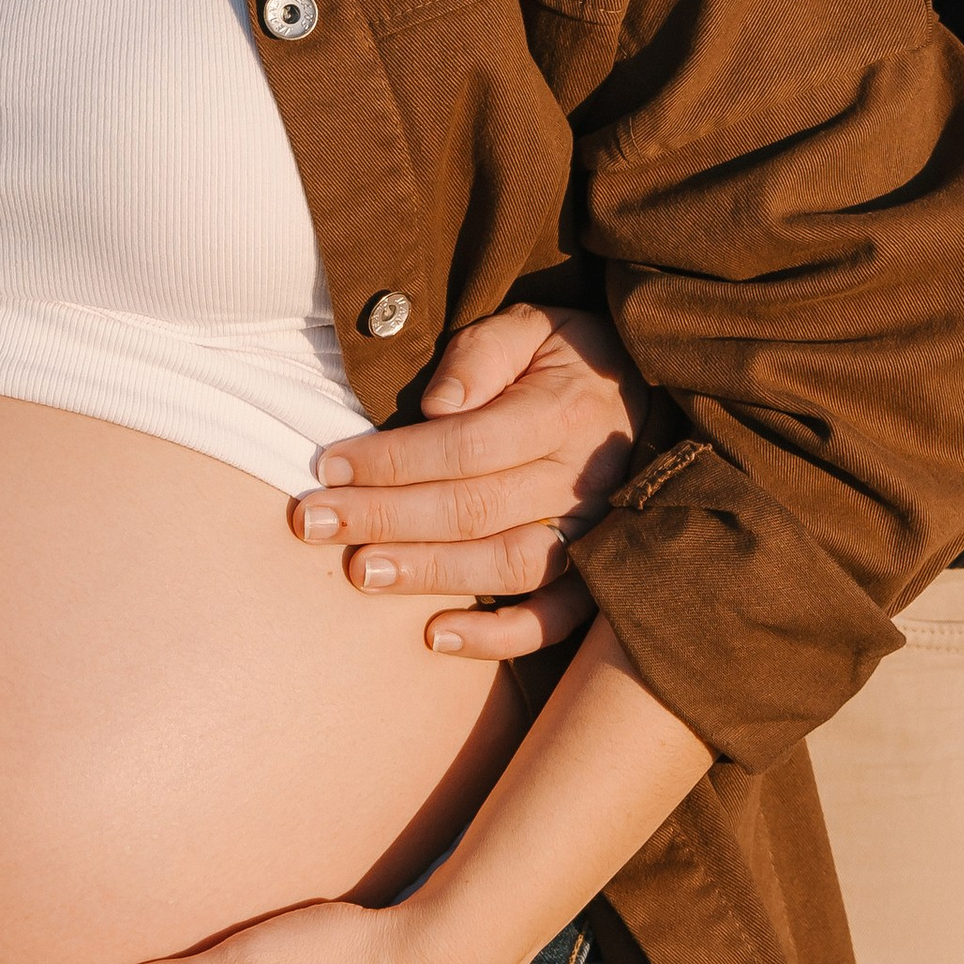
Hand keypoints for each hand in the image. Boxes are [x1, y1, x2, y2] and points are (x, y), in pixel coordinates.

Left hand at [292, 302, 644, 660]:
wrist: (649, 393)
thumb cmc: (569, 358)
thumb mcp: (532, 326)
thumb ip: (483, 354)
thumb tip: (437, 403)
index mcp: (563, 410)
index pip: (467, 444)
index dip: (395, 459)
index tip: (330, 465)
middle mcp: (581, 478)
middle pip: (475, 508)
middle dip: (386, 517)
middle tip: (314, 525)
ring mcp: (593, 533)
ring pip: (508, 566)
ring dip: (429, 573)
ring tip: (361, 571)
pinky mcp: (599, 575)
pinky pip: (554, 619)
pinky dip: (499, 637)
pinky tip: (436, 635)